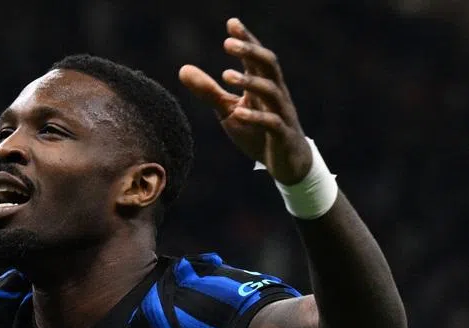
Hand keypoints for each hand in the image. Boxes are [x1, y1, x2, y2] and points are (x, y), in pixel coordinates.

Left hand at [179, 18, 311, 184]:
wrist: (286, 163)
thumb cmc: (257, 132)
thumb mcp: (228, 110)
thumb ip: (208, 91)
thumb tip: (182, 68)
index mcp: (263, 85)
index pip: (256, 57)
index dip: (246, 39)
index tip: (231, 23)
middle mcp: (275, 94)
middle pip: (269, 65)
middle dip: (250, 52)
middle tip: (227, 43)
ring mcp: (281, 114)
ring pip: (272, 91)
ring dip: (250, 82)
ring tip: (226, 76)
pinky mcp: (282, 136)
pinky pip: (271, 123)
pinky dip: (256, 116)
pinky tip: (239, 113)